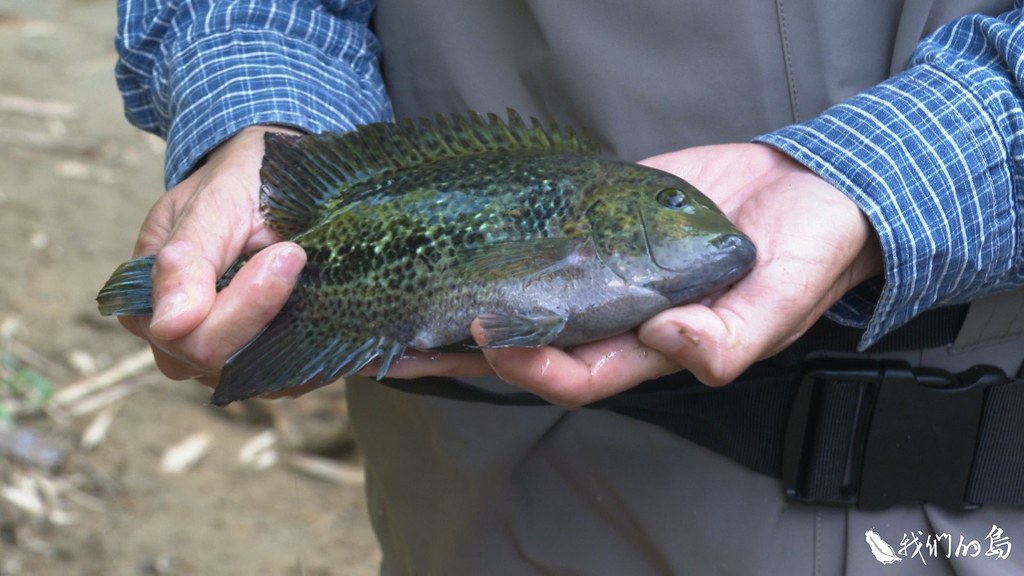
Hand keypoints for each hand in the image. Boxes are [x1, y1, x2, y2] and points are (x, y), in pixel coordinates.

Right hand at [119, 126, 306, 388]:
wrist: (280, 178)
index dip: (246, 306)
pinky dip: (317, 353)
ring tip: (324, 285)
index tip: (289, 253)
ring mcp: (221, 354)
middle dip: (272, 315)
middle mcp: (178, 338)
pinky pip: (290, 377)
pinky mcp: (263, 361)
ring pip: (259, 379)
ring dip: (300, 339)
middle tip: (303, 256)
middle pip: (220, 365)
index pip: (191, 338)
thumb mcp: (216, 200)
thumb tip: (171, 324)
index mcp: (149, 299)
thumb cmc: (243, 180)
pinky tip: (337, 312)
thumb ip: (188, 258)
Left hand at [385, 144, 882, 406]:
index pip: (574, 374)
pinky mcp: (604, 218)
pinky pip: (548, 234)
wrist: (810, 191)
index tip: (487, 334)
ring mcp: (606, 265)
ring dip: (474, 293)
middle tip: (404, 334)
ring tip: (411, 288)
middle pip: (531, 341)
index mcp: (653, 347)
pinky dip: (509, 237)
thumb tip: (673, 340)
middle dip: (468, 345)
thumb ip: (730, 338)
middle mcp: (619, 313)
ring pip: (528, 290)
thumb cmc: (804, 260)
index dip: (527, 364)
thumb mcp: (778, 305)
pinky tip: (464, 231)